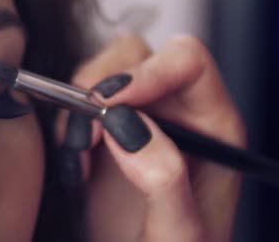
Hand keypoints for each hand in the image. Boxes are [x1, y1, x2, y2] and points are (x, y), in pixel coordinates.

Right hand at [57, 34, 245, 241]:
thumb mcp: (179, 235)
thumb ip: (164, 181)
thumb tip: (128, 125)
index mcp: (212, 128)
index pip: (189, 63)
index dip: (150, 71)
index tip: (111, 101)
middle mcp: (176, 114)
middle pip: (139, 55)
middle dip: (103, 85)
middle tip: (86, 133)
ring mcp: (137, 119)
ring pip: (103, 70)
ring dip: (79, 104)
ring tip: (78, 154)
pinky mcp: (104, 131)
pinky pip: (78, 98)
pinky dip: (66, 119)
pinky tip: (73, 159)